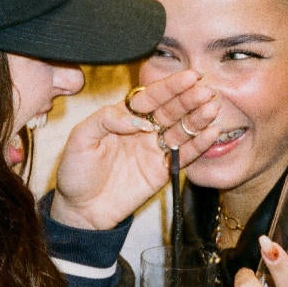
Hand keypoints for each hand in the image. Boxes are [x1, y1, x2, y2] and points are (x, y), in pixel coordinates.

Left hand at [51, 69, 220, 229]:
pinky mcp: (162, 171)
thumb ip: (105, 119)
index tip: (190, 77)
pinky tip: (210, 133)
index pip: (150, 97)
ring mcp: (153, 150)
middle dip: (188, 100)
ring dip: (197, 119)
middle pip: (170, 111)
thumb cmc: (75, 171)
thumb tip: (138, 119)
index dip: (170, 87)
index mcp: (123, 117)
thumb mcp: (80, 137)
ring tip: (211, 109)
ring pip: (180, 130)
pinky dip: (198, 145)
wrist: (80, 209)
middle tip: (205, 92)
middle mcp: (142, 130)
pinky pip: (184, 156)